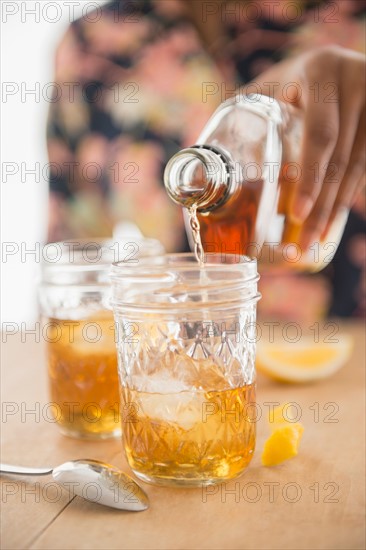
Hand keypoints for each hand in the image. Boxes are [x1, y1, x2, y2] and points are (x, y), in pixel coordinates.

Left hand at [252, 46, 364, 246]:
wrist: (329, 68)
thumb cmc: (283, 84)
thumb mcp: (262, 89)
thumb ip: (239, 115)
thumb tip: (195, 172)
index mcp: (320, 71)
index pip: (321, 135)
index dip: (311, 178)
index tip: (297, 215)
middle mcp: (354, 81)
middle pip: (341, 159)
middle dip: (322, 207)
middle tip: (303, 244)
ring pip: (358, 168)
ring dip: (336, 210)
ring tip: (315, 242)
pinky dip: (347, 197)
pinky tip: (332, 222)